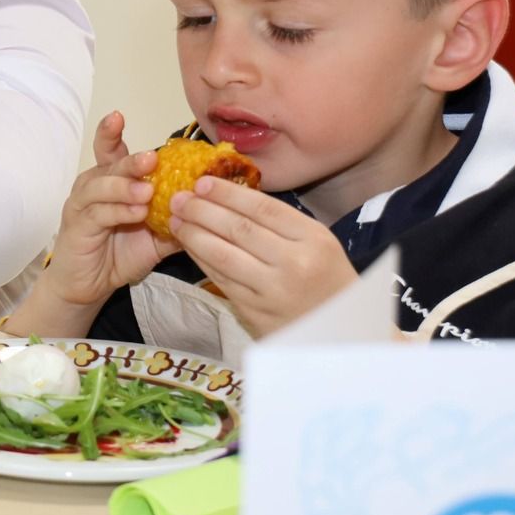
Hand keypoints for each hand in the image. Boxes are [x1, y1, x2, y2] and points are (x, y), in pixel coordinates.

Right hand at [36, 112, 166, 306]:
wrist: (89, 285)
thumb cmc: (119, 254)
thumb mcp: (157, 236)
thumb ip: (178, 219)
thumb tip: (214, 208)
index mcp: (112, 181)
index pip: (109, 149)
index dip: (111, 132)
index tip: (118, 116)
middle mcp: (94, 185)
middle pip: (111, 165)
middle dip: (132, 161)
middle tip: (152, 159)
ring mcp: (82, 204)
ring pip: (101, 186)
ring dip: (125, 186)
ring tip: (146, 192)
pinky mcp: (77, 224)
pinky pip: (98, 213)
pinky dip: (118, 211)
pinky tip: (136, 214)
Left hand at [167, 177, 358, 338]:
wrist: (339, 332)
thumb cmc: (326, 280)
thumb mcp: (318, 244)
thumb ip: (281, 223)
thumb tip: (230, 196)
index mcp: (314, 239)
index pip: (263, 208)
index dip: (228, 194)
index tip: (202, 182)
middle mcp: (294, 263)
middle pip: (239, 229)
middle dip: (202, 210)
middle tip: (179, 198)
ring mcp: (273, 290)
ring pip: (223, 255)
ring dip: (193, 235)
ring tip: (175, 219)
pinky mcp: (255, 312)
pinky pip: (220, 279)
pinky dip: (200, 259)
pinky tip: (188, 245)